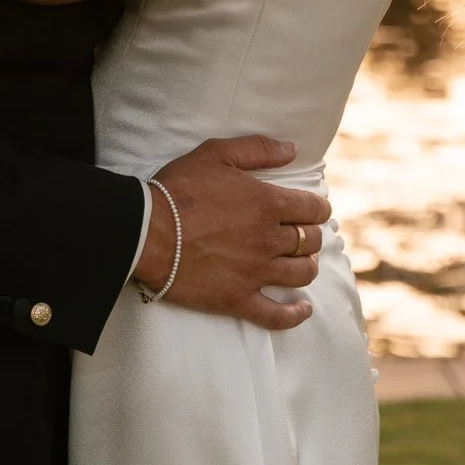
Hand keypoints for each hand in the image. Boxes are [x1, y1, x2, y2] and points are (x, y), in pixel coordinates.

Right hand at [134, 135, 330, 331]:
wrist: (146, 232)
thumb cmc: (179, 190)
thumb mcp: (217, 154)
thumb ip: (258, 149)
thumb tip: (291, 150)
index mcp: (267, 203)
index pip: (312, 209)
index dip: (318, 208)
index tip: (315, 209)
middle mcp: (268, 239)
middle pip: (309, 241)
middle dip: (311, 235)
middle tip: (302, 233)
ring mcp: (255, 272)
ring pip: (301, 274)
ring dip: (307, 266)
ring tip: (302, 262)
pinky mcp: (238, 298)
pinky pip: (276, 315)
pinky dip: (295, 313)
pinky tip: (303, 309)